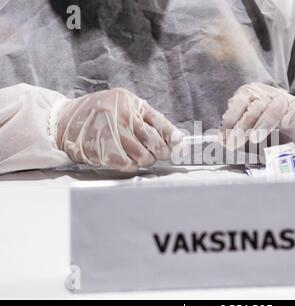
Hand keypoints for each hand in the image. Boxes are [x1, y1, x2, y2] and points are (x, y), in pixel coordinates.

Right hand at [56, 88, 183, 170]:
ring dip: (145, 160)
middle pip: (153, 142)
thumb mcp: (126, 107)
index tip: (182, 149)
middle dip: (160, 152)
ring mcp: (108, 132)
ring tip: (139, 156)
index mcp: (131, 103)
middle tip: (156, 153)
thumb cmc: (100, 113)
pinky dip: (130, 165)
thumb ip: (149, 120)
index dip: (174, 138)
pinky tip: (126, 159)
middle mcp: (121, 115)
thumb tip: (174, 140)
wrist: (65, 120)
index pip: (160, 123)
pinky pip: (124, 164)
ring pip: (141, 156)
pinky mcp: (98, 148)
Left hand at [221, 83, 294, 151]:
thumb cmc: (264, 134)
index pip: (239, 101)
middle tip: (236, 142)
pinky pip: (294, 109)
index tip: (225, 138)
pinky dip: (288, 116)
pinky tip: (283, 125)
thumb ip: (235, 134)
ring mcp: (284, 99)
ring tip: (255, 139)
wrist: (290, 137)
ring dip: (263, 124)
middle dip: (243, 126)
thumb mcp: (245, 134)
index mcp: (249, 94)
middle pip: (255, 106)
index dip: (231, 120)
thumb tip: (221, 140)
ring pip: (274, 107)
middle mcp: (266, 93)